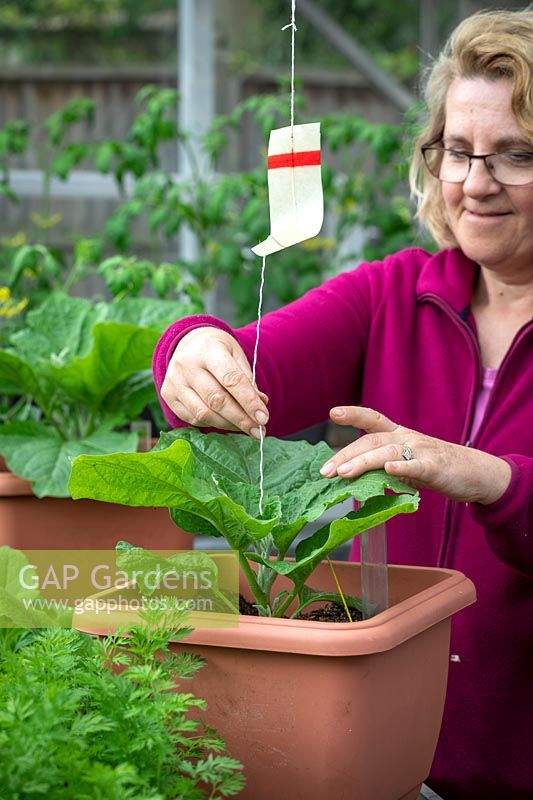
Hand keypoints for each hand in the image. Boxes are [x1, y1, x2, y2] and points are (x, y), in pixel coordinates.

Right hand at [161, 327, 268, 438]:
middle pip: (217, 400)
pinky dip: (213, 423)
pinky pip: (193, 418)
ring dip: (228, 425)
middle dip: (241, 418)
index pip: (231, 379)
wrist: (189, 342)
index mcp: (208, 349)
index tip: (263, 418)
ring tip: (245, 427)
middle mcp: (186, 364)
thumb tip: (260, 405)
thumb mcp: (236, 355)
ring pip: (204, 413)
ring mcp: (174, 381)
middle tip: (258, 430)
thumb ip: (247, 380)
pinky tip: (225, 421)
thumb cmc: (217, 350)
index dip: (249, 401)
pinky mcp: (168, 395)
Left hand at [320, 405, 511, 504]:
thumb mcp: (406, 464)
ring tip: (344, 473)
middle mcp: (408, 437)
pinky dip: (402, 467)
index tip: (333, 413)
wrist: (477, 474)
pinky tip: (389, 470)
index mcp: (399, 434)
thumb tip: (352, 476)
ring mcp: (422, 451)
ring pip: (388, 451)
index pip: (373, 420)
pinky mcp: (436, 467)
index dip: (353, 414)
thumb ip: (382, 466)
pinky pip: (417, 465)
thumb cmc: (436, 468)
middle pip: (373, 439)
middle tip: (326, 471)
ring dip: (364, 461)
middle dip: (346, 454)